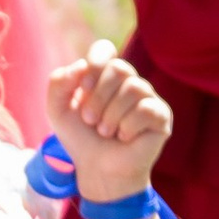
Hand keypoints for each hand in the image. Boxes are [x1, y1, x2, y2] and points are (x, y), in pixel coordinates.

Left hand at [46, 38, 169, 199]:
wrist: (98, 170)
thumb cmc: (81, 139)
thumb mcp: (57, 110)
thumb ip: (58, 83)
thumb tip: (81, 65)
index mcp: (105, 76)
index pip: (104, 49)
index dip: (94, 65)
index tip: (83, 89)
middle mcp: (129, 82)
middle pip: (119, 68)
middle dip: (98, 97)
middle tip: (90, 120)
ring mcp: (147, 98)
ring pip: (134, 87)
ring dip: (111, 115)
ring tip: (106, 132)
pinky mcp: (161, 116)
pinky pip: (147, 108)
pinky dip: (128, 126)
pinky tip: (125, 138)